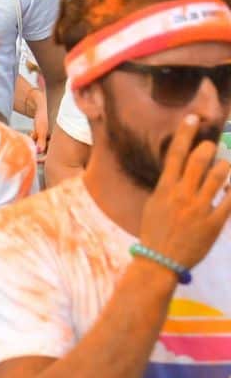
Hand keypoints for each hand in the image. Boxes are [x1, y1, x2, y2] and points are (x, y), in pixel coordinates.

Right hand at [139, 112, 230, 272]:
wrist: (160, 259)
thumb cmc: (154, 232)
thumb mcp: (154, 204)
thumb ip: (168, 187)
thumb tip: (179, 172)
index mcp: (165, 188)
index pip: (175, 154)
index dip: (186, 133)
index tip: (193, 118)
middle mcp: (183, 194)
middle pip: (200, 160)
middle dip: (209, 148)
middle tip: (212, 145)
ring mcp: (200, 207)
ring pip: (220, 175)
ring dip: (225, 166)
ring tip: (224, 165)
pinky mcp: (215, 221)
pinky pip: (230, 199)